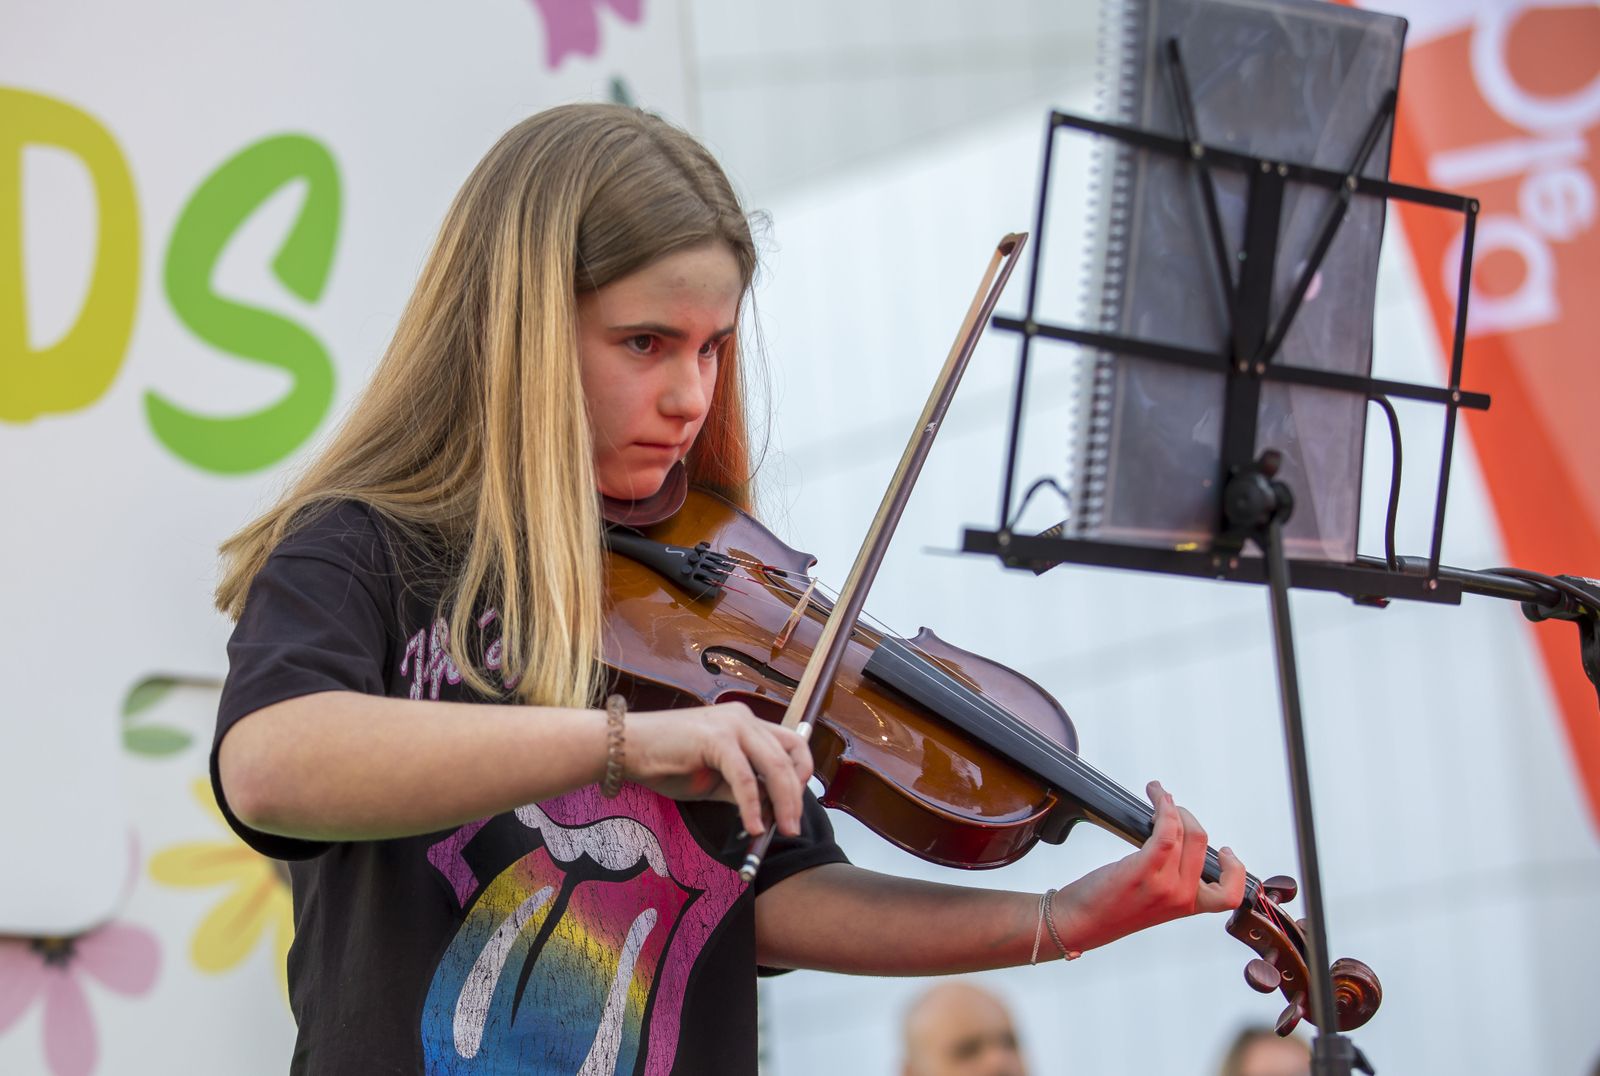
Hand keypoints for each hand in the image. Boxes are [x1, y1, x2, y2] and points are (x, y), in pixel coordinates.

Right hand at [623, 702, 812, 837]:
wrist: (627, 749)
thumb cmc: (666, 762)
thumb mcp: (715, 779)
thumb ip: (745, 788)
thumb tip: (772, 810)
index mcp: (746, 723)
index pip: (792, 744)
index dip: (801, 775)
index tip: (795, 805)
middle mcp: (744, 718)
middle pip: (789, 758)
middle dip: (796, 797)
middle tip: (793, 827)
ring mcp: (732, 725)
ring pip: (774, 767)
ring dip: (784, 803)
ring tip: (783, 830)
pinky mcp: (717, 739)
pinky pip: (744, 778)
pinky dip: (752, 805)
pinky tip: (753, 826)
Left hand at [1050, 780, 1244, 953]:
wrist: (1081, 923)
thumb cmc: (1109, 908)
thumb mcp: (1153, 901)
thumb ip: (1171, 879)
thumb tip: (1176, 840)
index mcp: (1187, 906)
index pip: (1230, 895)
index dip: (1235, 870)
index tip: (1224, 851)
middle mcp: (1182, 897)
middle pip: (1202, 842)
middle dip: (1187, 816)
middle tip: (1170, 808)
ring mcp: (1165, 885)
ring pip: (1184, 832)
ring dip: (1171, 806)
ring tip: (1159, 797)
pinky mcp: (1144, 871)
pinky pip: (1166, 831)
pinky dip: (1164, 808)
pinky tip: (1157, 798)